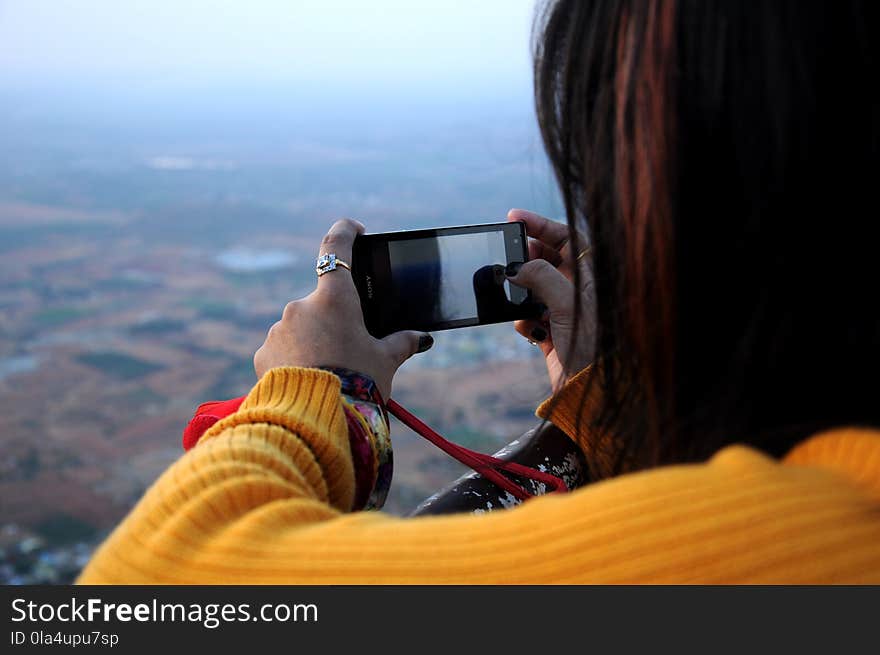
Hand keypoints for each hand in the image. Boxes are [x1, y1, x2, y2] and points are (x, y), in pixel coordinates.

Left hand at [253, 219, 432, 398]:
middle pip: (322, 302)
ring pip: (301, 326)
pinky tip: (311, 381)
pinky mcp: (263, 353)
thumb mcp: (386, 362)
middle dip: (335, 320)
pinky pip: (283, 349)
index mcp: (335, 298)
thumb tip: (421, 338)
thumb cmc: (357, 384)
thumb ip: (402, 343)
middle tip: (351, 348)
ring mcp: (279, 329)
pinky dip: (296, 359)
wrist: (315, 421)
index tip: (355, 229)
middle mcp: (302, 306)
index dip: (346, 232)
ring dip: (314, 340)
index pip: (337, 247)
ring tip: (332, 372)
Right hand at [506, 208, 595, 391]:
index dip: (541, 224)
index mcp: (591, 275)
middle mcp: (578, 289)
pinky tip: (532, 332)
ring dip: (521, 295)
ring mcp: (563, 309)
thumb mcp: (566, 303)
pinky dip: (523, 320)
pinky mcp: (550, 331)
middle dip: (525, 260)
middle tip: (508, 259)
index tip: (514, 217)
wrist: (586, 390)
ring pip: (533, 287)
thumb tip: (516, 267)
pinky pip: (527, 315)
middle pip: (546, 259)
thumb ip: (541, 276)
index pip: (566, 237)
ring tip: (516, 299)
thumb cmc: (589, 345)